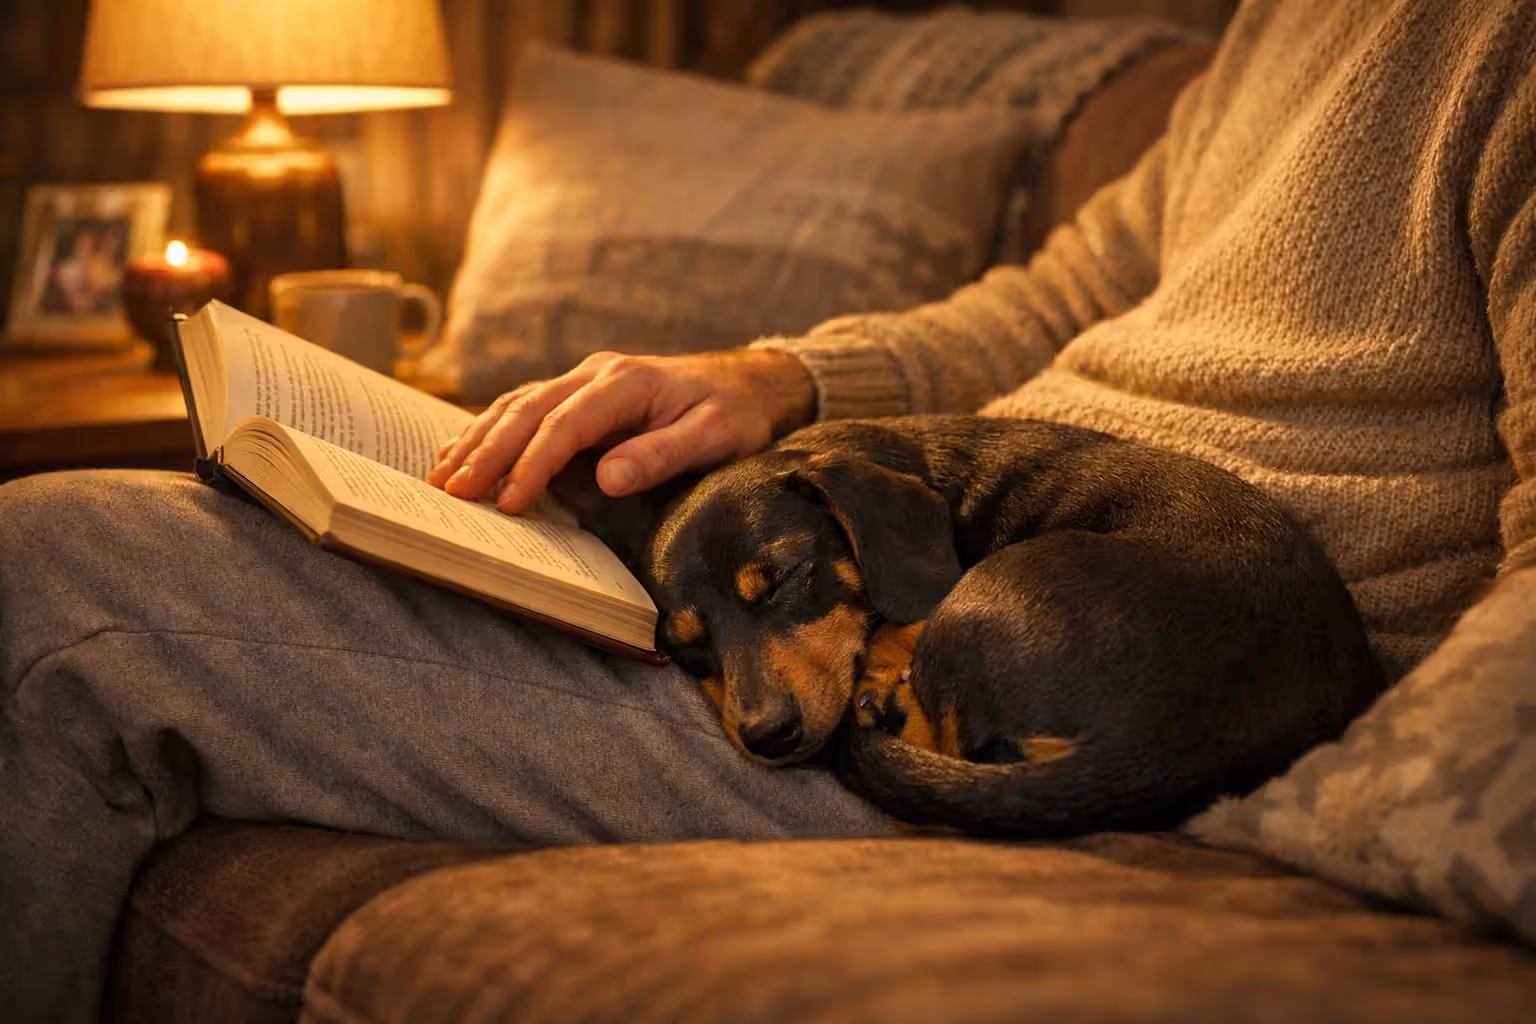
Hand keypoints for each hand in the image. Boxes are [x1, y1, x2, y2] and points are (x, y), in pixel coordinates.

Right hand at [426, 348, 815, 513]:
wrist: (751, 383)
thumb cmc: (736, 414)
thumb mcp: (716, 437)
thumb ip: (662, 455)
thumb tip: (607, 478)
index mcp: (626, 382)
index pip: (564, 425)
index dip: (532, 465)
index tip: (509, 505)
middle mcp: (596, 373)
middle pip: (527, 410)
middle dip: (486, 452)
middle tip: (451, 493)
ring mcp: (584, 379)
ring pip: (517, 404)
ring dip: (477, 439)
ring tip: (441, 476)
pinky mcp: (581, 392)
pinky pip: (525, 407)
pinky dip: (489, 428)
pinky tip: (461, 449)